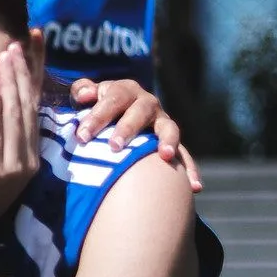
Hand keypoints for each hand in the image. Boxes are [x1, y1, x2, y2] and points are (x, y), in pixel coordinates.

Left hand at [0, 44, 40, 254]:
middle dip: (27, 69)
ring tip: (7, 53)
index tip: (34, 42)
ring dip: (11, 81)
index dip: (36, 72)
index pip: (33, 104)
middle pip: (28, 104)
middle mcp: (27, 157)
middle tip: (23, 38)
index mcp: (26, 153)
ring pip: (15, 115)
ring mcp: (13, 166)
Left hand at [68, 77, 201, 192]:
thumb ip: (82, 91)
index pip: (112, 99)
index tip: (82, 135)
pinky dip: (190, 169)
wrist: (117, 113)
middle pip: (140, 112)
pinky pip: (184, 154)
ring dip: (167, 141)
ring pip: (168, 128)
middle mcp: (147, 103)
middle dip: (127, 128)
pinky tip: (194, 186)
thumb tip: (85, 95)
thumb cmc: (97, 107)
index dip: (97, 116)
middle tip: (114, 146)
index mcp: (125, 90)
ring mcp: (161, 121)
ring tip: (165, 156)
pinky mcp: (171, 141)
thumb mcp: (87, 96)